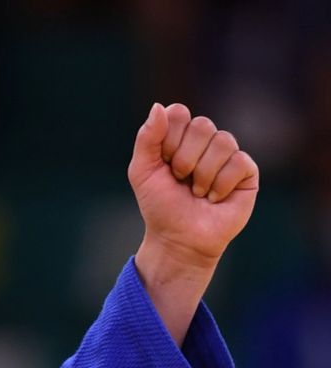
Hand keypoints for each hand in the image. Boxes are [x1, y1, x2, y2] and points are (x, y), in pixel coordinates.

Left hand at [126, 103, 259, 345]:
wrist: (178, 238)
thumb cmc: (160, 206)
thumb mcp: (142, 171)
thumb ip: (148, 138)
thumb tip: (160, 106)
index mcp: (179, 136)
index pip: (179, 113)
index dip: (169, 139)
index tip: (163, 162)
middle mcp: (205, 141)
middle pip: (202, 125)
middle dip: (184, 158)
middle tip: (180, 179)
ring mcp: (228, 155)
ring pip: (223, 142)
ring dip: (202, 174)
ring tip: (197, 192)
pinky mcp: (247, 172)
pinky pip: (239, 162)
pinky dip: (220, 184)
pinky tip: (214, 198)